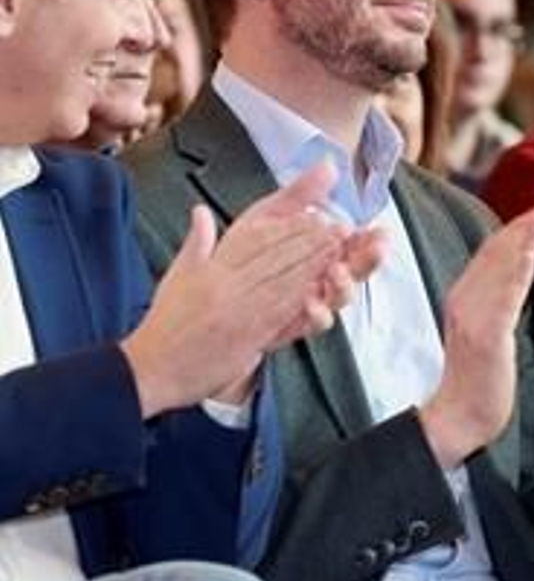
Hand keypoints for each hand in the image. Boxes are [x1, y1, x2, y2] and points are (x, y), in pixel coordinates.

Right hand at [125, 161, 354, 416]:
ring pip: (281, 281)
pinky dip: (303, 298)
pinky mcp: (245, 337)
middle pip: (274, 257)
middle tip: (337, 228)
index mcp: (210, 270)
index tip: (313, 216)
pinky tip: (322, 288)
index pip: (255, 241)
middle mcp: (224, 286)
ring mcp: (236, 312)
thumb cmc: (165, 326)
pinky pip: (279, 314)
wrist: (149, 369)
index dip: (288, 227)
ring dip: (313, 265)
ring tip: (337, 250)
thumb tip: (200, 211)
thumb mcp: (176, 278)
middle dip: (309, 241)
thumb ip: (196, 244)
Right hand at [420, 202, 533, 468]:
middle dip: (522, 227)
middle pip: (494, 254)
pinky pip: (503, 298)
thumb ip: (496, 303)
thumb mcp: (485, 331)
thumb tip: (514, 278)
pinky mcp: (484, 337)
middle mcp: (463, 301)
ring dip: (522, 240)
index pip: (490, 255)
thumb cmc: (477, 378)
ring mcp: (472, 318)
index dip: (514, 231)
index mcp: (464, 298)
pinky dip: (516, 272)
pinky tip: (531, 255)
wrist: (459, 418)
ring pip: (498, 269)